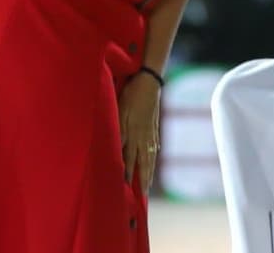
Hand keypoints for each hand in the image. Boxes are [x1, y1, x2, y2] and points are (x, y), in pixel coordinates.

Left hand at [118, 71, 161, 191]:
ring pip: (150, 154)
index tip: (128, 190)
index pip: (131, 160)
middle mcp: (144, 135)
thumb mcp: (121, 113)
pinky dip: (153, 152)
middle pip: (144, 161)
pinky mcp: (153, 123)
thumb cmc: (131, 95)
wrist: (149, 80)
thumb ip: (120, 133)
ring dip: (150, 169)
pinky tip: (154, 154)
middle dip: (144, 178)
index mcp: (135, 134)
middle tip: (144, 193)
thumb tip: (119, 153)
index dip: (129, 175)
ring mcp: (151, 129)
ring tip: (150, 180)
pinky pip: (154, 143)